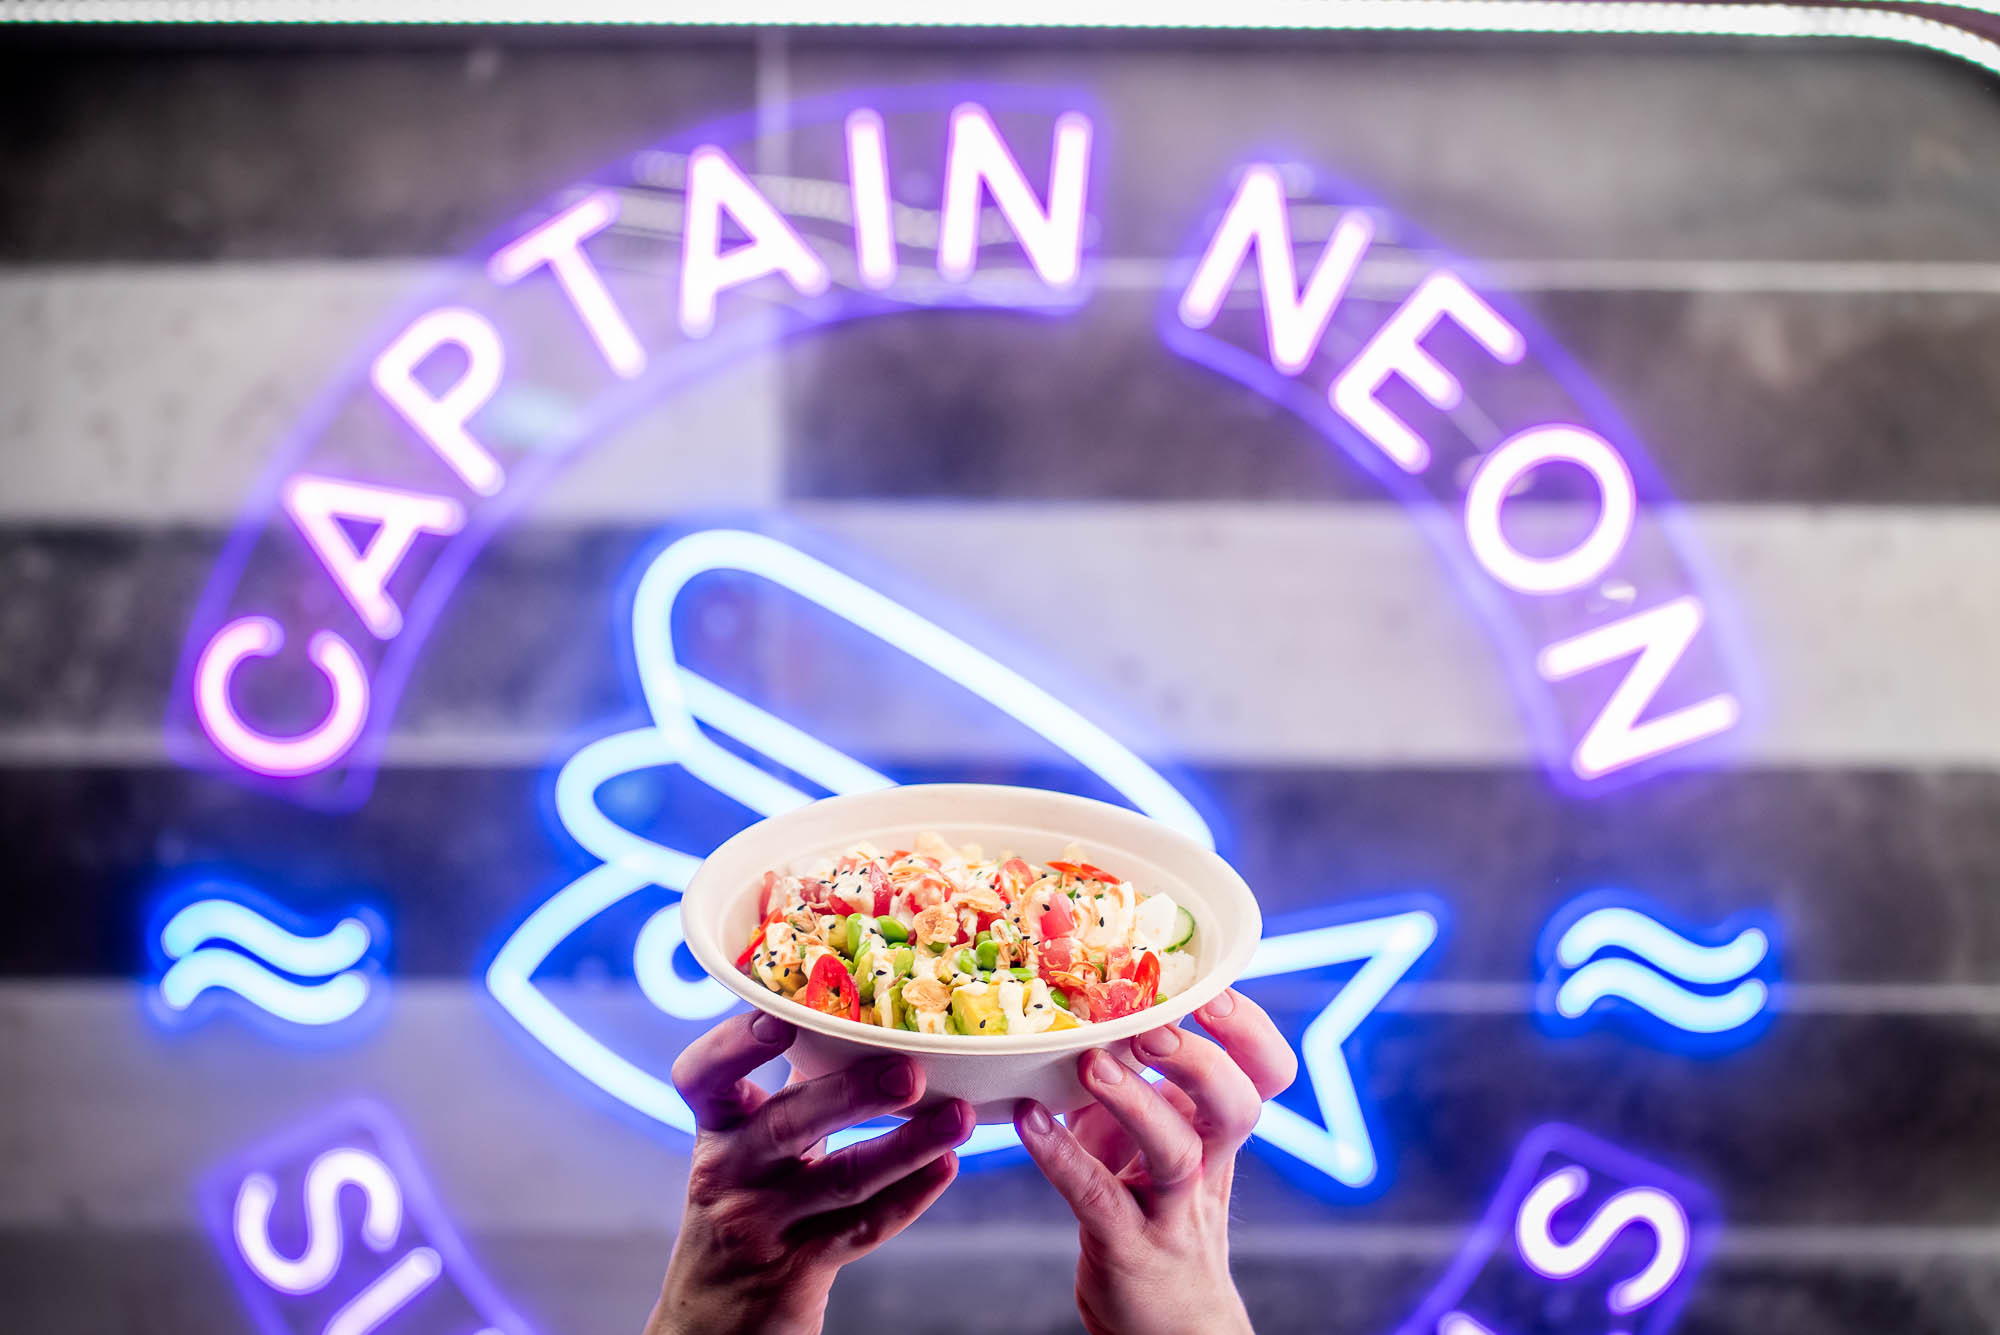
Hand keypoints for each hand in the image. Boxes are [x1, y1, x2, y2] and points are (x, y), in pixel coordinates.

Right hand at [644, 1011, 974, 1334]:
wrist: (714, 1324)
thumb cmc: (743, 1214)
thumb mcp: (745, 1154)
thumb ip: (788, 1096)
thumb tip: (848, 1026)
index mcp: (717, 1132)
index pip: (704, 1077)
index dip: (735, 1044)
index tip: (782, 1015)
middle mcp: (729, 1174)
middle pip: (788, 1123)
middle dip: (851, 1093)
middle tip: (909, 1071)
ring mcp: (762, 1224)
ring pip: (840, 1179)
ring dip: (906, 1145)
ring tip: (958, 1117)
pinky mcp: (796, 1271)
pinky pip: (862, 1228)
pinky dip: (909, 1196)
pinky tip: (945, 1167)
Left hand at [1014, 989, 1297, 1334]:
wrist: (1167, 1323)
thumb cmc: (1153, 1212)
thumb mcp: (1158, 1142)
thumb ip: (1136, 1083)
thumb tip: (1086, 1006)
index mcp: (1220, 1132)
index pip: (1266, 1073)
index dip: (1249, 1031)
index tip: (1209, 990)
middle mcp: (1208, 1166)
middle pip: (1236, 1104)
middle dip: (1200, 1059)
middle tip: (1148, 1027)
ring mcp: (1171, 1210)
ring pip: (1176, 1151)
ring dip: (1135, 1101)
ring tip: (1089, 1064)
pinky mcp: (1128, 1245)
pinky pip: (1098, 1197)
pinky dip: (1062, 1156)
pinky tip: (1027, 1120)